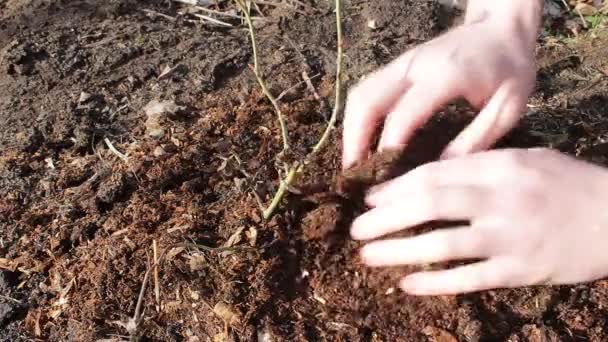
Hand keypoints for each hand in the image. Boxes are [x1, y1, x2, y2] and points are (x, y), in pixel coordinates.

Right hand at [342, 4, 538, 168]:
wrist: (501, 26)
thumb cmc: (510, 68)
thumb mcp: (508, 107)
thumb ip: (476, 139)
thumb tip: (441, 171)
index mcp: (445, 75)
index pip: (403, 114)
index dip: (389, 147)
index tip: (384, 179)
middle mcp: (414, 65)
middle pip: (366, 100)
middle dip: (354, 140)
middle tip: (354, 175)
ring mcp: (402, 63)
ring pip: (360, 94)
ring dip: (351, 129)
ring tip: (354, 163)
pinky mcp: (397, 66)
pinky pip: (366, 90)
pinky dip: (359, 118)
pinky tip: (364, 142)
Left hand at [351, 148, 607, 294]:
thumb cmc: (567, 184)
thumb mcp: (525, 160)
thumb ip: (479, 166)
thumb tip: (425, 180)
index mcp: (500, 166)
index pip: (434, 174)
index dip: (395, 188)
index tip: (370, 199)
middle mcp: (501, 199)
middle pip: (429, 205)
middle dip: (385, 218)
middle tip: (356, 229)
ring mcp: (510, 237)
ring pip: (441, 244)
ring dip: (398, 250)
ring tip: (367, 255)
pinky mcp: (520, 270)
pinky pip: (468, 278)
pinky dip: (433, 281)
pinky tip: (406, 284)